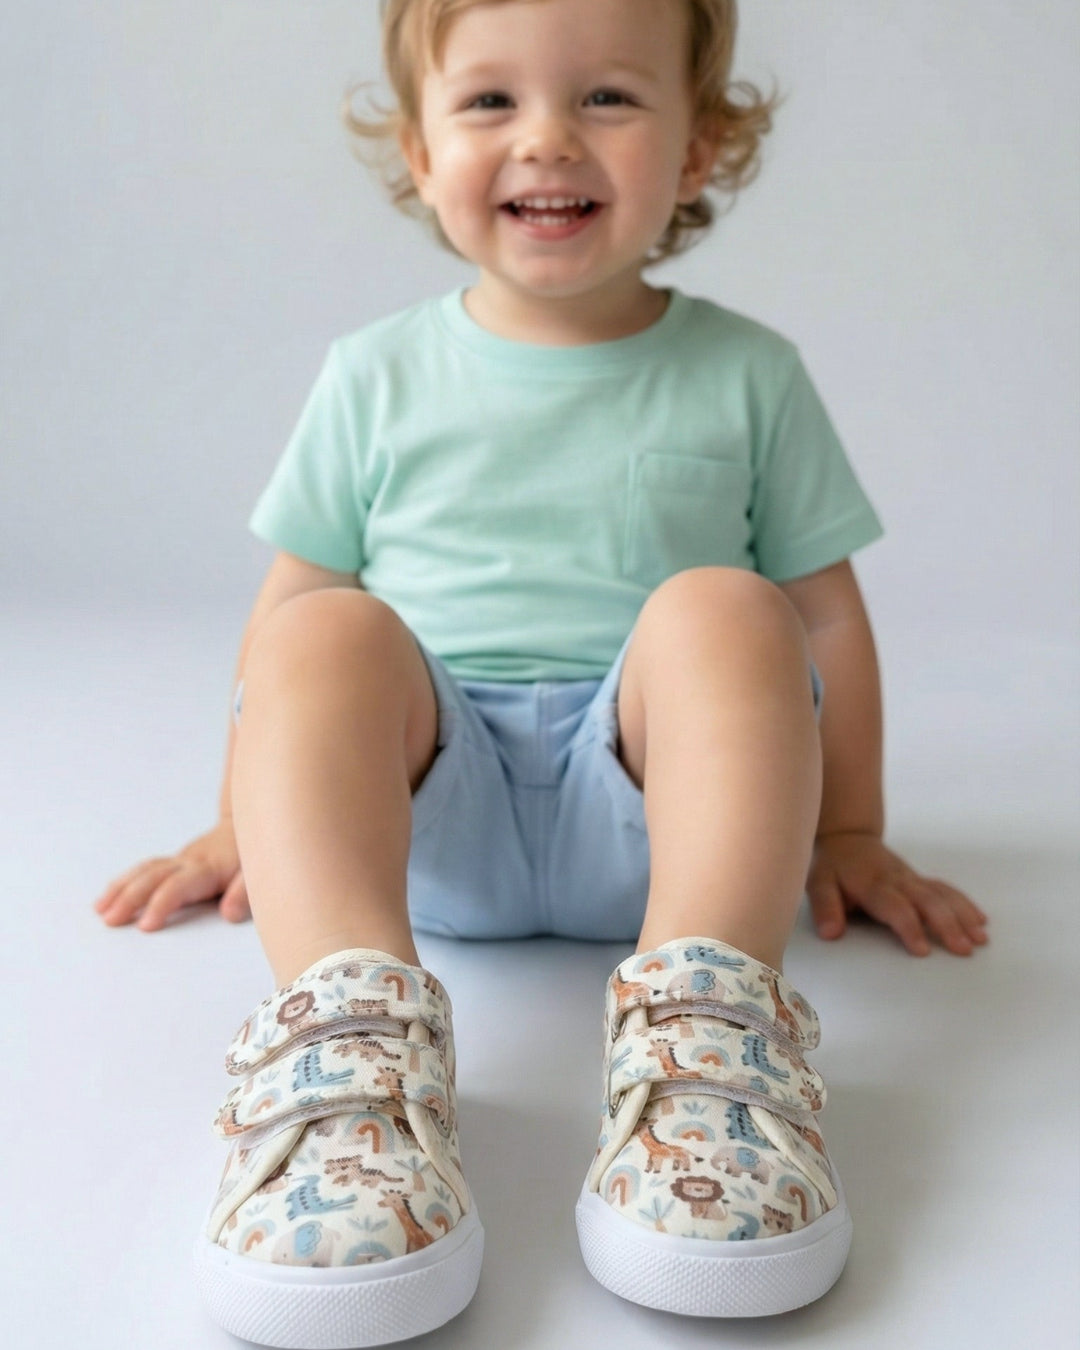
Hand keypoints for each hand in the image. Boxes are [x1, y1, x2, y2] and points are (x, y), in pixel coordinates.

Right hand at [94, 819, 248, 931]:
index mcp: (209, 869)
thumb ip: (246, 893)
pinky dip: (124, 883)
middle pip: (153, 877)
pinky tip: (108, 898)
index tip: (145, 926)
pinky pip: (145, 870)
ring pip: (145, 870)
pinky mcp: (176, 862)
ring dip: (121, 889)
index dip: (162, 904)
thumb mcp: (262, 873)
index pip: (179, 886)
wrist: (254, 822)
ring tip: (101, 911)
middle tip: (110, 920)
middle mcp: (189, 862)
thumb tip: (229, 914)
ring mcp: (180, 860)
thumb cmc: (258, 854)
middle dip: (130, 898)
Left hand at [807, 831, 987, 956]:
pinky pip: (946, 889)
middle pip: (927, 900)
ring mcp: (912, 879)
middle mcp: (897, 880)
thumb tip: (831, 934)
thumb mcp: (818, 884)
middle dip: (947, 924)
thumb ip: (825, 907)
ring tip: (980, 939)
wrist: (847, 838)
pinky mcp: (920, 879)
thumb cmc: (832, 867)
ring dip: (962, 915)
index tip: (923, 950)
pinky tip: (981, 921)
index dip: (909, 927)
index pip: (895, 907)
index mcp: (872, 884)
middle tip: (964, 949)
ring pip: (942, 894)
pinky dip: (964, 903)